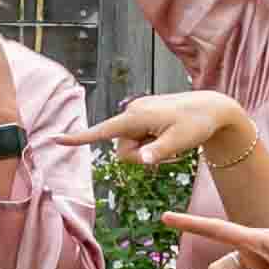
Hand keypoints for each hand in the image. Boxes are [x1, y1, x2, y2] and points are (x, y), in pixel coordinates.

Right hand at [70, 88, 261, 168]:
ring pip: (130, 146)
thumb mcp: (179, 142)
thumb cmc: (197, 125)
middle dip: (140, 157)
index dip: (79, 138)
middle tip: (168, 151)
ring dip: (148, 151)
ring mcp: (138, 114)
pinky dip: (151, 144)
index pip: (102, 131)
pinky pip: (139, 139)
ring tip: (171, 142)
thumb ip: (158, 152)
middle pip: (121, 149)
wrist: (213, 108)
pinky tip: (169, 136)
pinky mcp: (144, 117)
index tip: (56, 140)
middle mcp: (132, 113)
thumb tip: (142, 160)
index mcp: (136, 117)